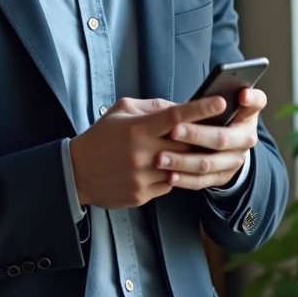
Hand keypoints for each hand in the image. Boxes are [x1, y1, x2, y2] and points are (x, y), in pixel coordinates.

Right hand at [68, 96, 228, 209]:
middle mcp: (142, 153)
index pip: (175, 116)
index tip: (220, 102)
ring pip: (181, 168)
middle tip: (218, 130)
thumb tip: (179, 106)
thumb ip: (152, 107)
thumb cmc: (101, 137)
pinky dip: (172, 177)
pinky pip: (169, 185)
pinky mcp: (142, 195)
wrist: (77, 172)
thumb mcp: (121, 111)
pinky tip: (163, 170)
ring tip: (189, 152)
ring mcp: (143, 177)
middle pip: (186, 145)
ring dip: (188, 160)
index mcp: (137, 128)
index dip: (201, 108)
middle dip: (202, 138)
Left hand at [154, 88, 265, 189]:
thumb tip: (230, 90)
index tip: (240, 95)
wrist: (227, 144)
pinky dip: (185, 179)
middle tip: (174, 131)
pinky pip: (202, 181)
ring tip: (161, 158)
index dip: (250, 99)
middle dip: (197, 134)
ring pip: (209, 163)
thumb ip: (223, 90)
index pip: (256, 102)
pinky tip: (169, 176)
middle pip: (222, 138)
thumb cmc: (219, 114)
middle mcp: (246, 139)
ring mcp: (235, 160)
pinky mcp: (222, 177)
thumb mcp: (223, 99)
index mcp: (248, 114)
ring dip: (184, 161)